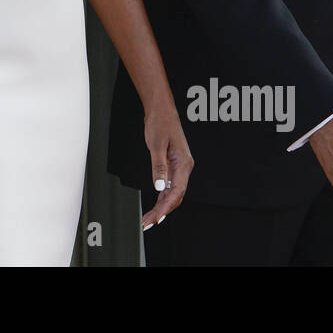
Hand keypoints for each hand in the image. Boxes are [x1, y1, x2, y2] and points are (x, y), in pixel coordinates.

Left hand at [141, 102, 193, 229]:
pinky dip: (161, 198)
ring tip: (148, 219)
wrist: (161, 110)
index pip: (177, 192)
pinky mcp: (172, 166)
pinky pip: (169, 186)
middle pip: (175, 196)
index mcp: (183, 163)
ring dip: (160, 207)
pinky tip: (154, 206)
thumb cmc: (160, 123)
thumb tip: (160, 186)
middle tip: (148, 223)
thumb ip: (158, 166)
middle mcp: (184, 167)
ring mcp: (179, 167)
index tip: (156, 219)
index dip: (166, 208)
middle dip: (162, 212)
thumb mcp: (156, 145)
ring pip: (172, 193)